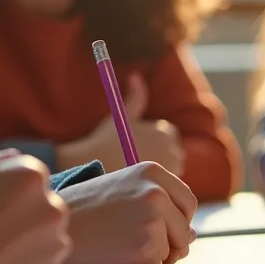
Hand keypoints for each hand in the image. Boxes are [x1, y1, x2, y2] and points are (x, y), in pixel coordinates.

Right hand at [57, 73, 184, 175]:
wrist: (90, 166)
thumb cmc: (104, 141)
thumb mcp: (122, 116)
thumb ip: (136, 97)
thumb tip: (136, 75)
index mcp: (165, 132)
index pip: (169, 135)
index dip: (154, 141)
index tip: (137, 147)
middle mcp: (171, 150)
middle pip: (174, 154)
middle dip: (159, 156)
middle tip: (133, 161)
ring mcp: (168, 170)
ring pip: (171, 171)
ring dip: (159, 171)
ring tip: (134, 172)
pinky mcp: (162, 187)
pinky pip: (166, 188)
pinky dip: (156, 185)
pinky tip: (137, 185)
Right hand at [58, 161, 197, 263]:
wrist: (51, 230)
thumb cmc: (82, 214)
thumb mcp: (120, 193)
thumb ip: (157, 206)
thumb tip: (193, 235)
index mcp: (152, 172)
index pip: (187, 203)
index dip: (176, 222)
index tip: (156, 229)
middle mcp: (156, 193)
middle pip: (185, 230)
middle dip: (169, 245)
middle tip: (134, 246)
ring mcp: (152, 221)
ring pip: (170, 252)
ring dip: (150, 259)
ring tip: (116, 248)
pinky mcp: (145, 250)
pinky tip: (112, 260)